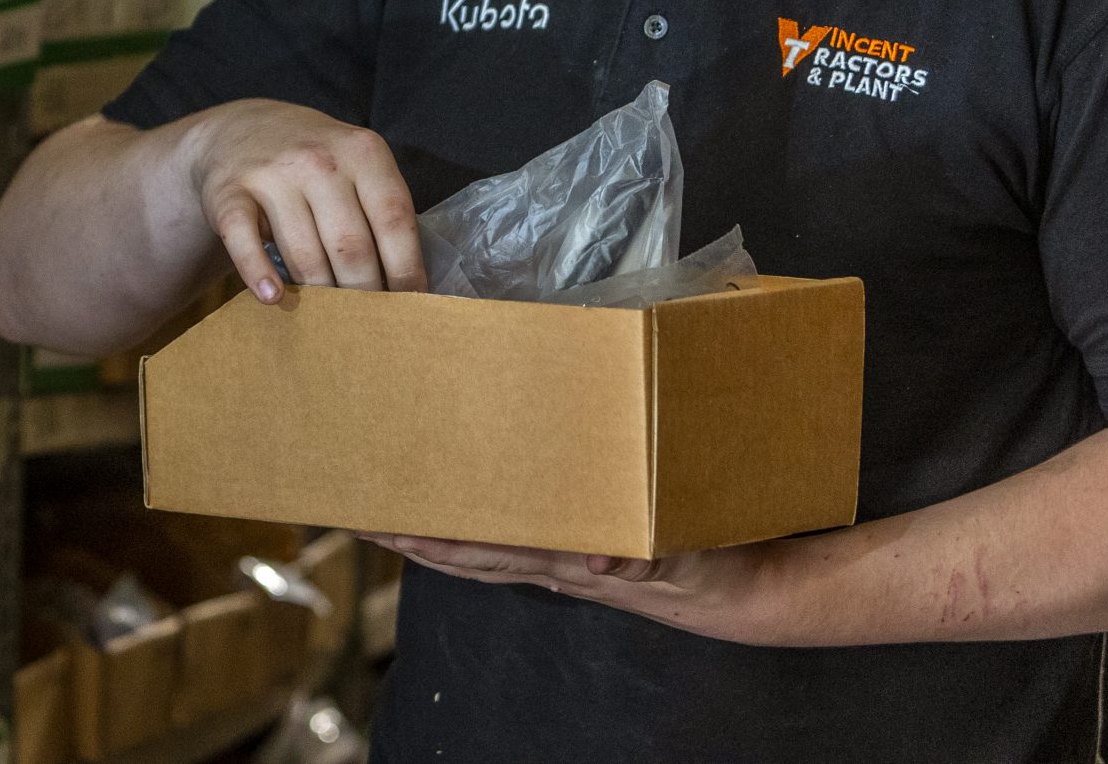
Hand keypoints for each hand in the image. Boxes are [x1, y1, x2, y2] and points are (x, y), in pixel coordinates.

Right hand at [182, 99, 423, 300]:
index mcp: (363, 152)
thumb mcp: (356, 163)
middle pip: (351, 247)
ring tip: (331, 320)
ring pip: (304, 255)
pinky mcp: (229, 194)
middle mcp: (319, 160)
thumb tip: (408, 283)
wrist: (241, 129)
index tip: (410, 304)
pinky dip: (259, 274)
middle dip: (363, 293)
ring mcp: (272, 175)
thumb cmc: (314, 160)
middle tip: (367, 321)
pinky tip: (272, 296)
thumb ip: (379, 208)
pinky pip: (245, 243)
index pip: (394, 221)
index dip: (406, 269)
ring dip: (319, 293)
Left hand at [365, 532, 788, 645]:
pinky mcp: (584, 553)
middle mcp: (558, 566)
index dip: (433, 541)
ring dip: (437, 535)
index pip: (485, 552)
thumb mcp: (683, 560)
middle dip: (412, 538)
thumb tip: (601, 563)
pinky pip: (519, 541)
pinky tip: (471, 512)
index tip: (386, 524)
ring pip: (486, 550)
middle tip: (359, 512)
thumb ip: (646, 562)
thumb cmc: (711, 572)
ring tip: (394, 511)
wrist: (748, 594)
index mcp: (570, 564)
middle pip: (467, 555)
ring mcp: (568, 562)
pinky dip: (485, 530)